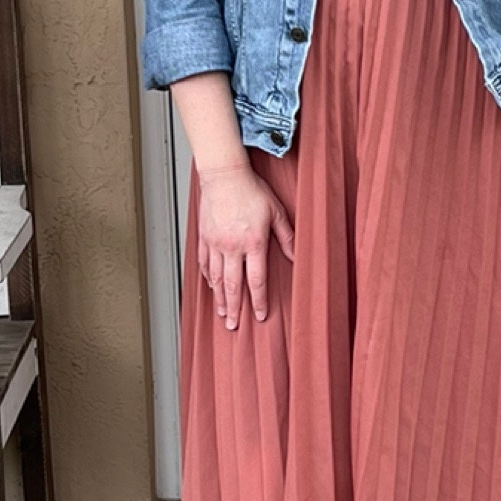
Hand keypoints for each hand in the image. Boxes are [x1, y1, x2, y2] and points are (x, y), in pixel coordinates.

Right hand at [196, 164, 294, 329]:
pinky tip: (211, 286)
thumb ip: (287, 237)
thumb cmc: (251, 190)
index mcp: (253, 243)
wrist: (224, 175)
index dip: (258, 301)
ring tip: (222, 313)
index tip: (259, 315)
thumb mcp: (276, 212)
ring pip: (216, 278)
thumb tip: (296, 257)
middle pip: (233, 286)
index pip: (256, 280)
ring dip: (219, 298)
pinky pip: (204, 263)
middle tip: (233, 326)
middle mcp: (232, 247)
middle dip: (234, 308)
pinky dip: (207, 278)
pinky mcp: (204, 237)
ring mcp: (215, 243)